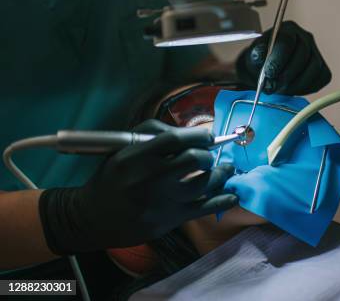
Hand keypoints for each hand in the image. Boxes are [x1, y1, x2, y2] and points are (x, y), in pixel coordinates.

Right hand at [38, 120, 237, 254]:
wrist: (93, 217)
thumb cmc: (112, 177)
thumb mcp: (122, 147)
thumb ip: (153, 133)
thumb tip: (191, 132)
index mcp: (136, 157)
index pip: (176, 139)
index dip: (198, 135)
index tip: (208, 136)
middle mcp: (150, 179)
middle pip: (194, 160)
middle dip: (208, 154)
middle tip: (209, 156)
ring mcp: (162, 202)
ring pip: (204, 184)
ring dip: (220, 174)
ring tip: (225, 170)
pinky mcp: (170, 220)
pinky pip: (204, 209)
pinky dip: (223, 201)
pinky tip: (232, 195)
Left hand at [236, 21, 330, 94]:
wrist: (268, 72)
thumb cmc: (262, 62)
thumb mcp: (254, 57)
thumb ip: (257, 55)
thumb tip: (260, 55)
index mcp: (288, 30)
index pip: (287, 41)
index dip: (278, 58)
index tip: (269, 73)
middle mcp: (305, 38)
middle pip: (303, 54)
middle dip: (287, 74)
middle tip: (273, 86)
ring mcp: (316, 53)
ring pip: (314, 68)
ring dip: (296, 84)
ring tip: (280, 90)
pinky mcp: (322, 69)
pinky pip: (320, 80)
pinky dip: (306, 88)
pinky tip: (292, 89)